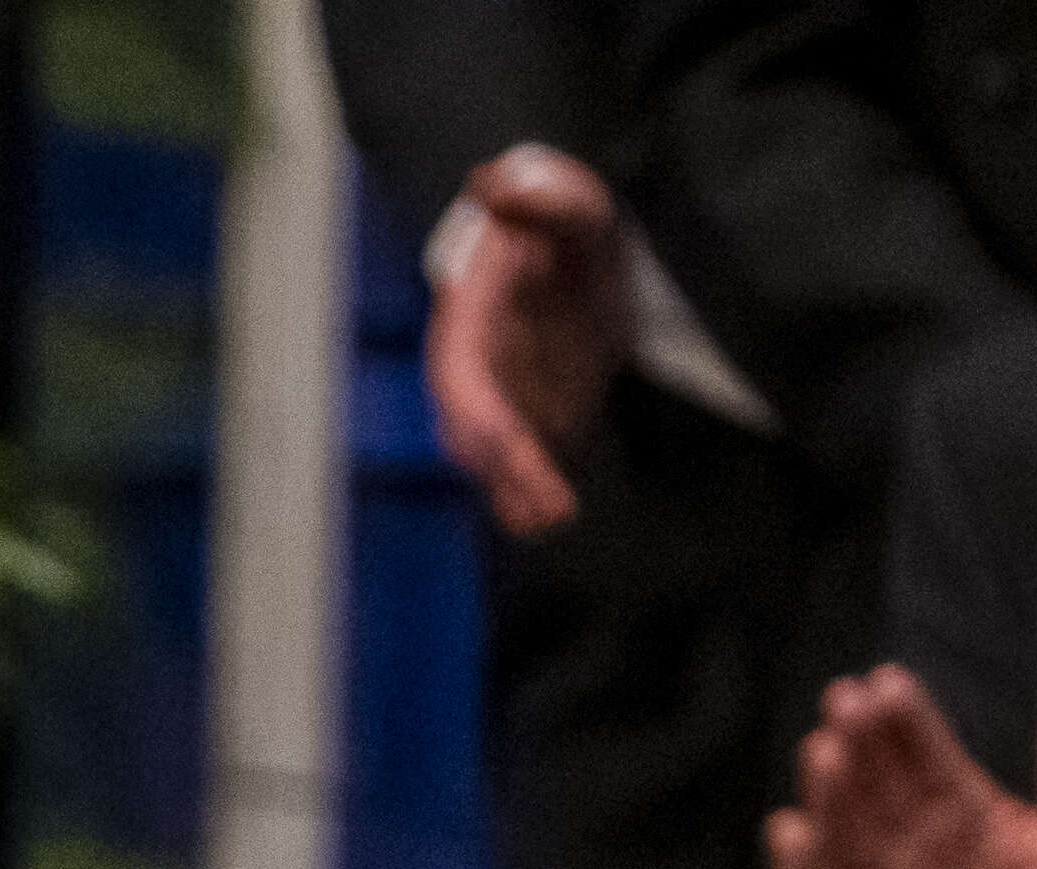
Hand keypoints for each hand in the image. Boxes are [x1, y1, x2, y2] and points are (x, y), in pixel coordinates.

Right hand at [426, 149, 626, 540]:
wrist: (576, 250)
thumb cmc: (563, 223)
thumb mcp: (567, 200)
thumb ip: (539, 199)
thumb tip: (493, 184)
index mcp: (470, 315)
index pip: (461, 376)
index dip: (481, 416)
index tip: (511, 447)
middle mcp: (473, 364)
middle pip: (474, 429)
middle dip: (508, 469)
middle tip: (550, 504)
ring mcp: (498, 394)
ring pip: (490, 455)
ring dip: (517, 489)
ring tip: (554, 516)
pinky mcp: (527, 414)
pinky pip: (516, 464)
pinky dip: (527, 493)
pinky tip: (551, 517)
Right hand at [769, 659, 1036, 868]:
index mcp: (959, 811)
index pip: (927, 754)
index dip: (907, 719)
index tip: (887, 682)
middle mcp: (906, 840)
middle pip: (876, 780)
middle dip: (860, 740)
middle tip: (847, 701)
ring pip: (841, 829)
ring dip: (828, 791)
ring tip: (822, 752)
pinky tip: (791, 833)